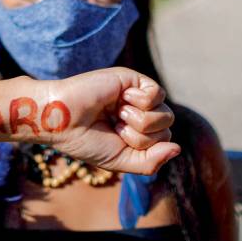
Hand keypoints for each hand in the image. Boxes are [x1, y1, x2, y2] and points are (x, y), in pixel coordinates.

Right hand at [42, 67, 178, 174]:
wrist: (63, 119)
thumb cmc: (86, 141)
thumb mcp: (122, 161)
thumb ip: (151, 161)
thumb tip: (178, 148)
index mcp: (136, 130)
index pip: (163, 141)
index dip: (144, 147)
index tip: (117, 140)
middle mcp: (139, 111)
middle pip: (167, 128)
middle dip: (142, 136)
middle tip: (115, 126)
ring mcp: (137, 94)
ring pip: (166, 114)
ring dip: (140, 121)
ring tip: (117, 113)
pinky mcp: (133, 79)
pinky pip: (158, 94)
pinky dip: (141, 102)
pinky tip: (120, 98)